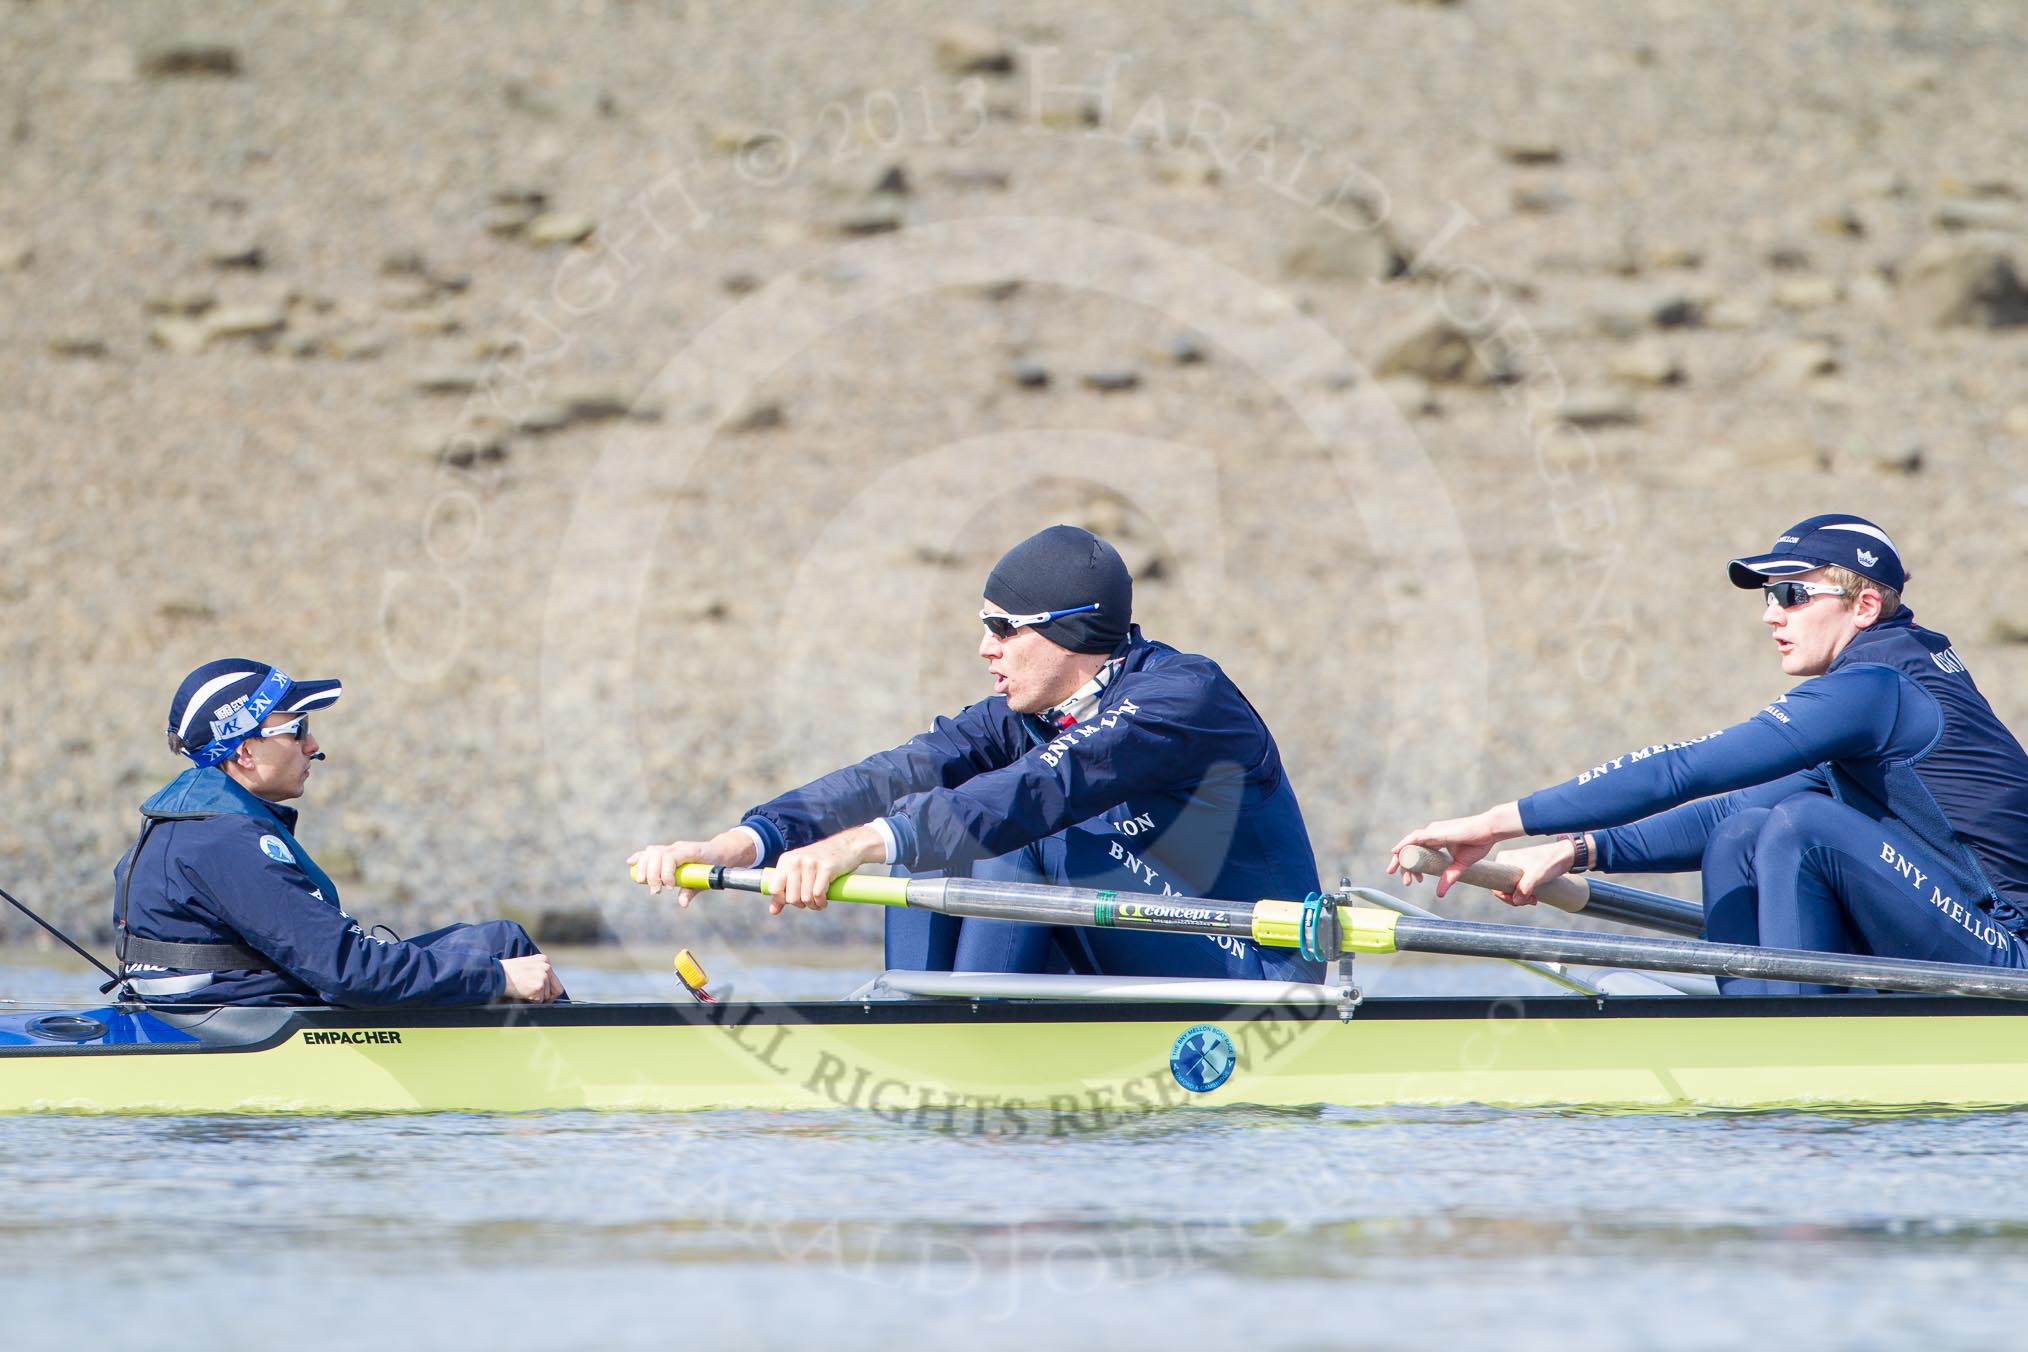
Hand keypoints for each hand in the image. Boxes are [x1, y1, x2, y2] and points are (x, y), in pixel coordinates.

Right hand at [499, 953, 562, 1002]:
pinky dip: (531, 1001)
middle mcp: (547, 966)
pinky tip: (522, 993)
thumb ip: (537, 972)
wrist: (497, 974)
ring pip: (547, 996)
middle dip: (548, 997)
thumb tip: (546, 987)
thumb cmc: (508, 973)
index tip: (542, 994)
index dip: (549, 989)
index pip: (555, 980)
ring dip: (537, 998)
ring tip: (523, 991)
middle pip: (557, 989)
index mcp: (544, 960)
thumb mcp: (527, 966)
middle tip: (536, 998)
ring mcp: (544, 976)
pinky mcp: (539, 986)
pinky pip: (539, 1001)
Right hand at [628, 830, 759, 907]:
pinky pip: (650, 852)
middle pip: (657, 855)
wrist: (720, 852)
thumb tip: (682, 903)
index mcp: (691, 851)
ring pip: (651, 852)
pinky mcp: (666, 851)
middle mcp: (679, 847)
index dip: (666, 872)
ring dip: (643, 867)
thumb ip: (692, 890)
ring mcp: (671, 847)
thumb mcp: (706, 880)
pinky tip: (631, 863)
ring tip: (641, 882)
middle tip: (655, 891)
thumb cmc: (713, 866)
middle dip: (653, 874)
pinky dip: (640, 857)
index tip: (669, 888)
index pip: (671, 857)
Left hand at [769, 826, 885, 914]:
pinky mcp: (826, 868)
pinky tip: (824, 901)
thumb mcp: (800, 871)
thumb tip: (773, 911)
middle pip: (791, 897)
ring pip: (806, 898)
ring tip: (818, 902)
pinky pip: (818, 894)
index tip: (794, 900)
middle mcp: (796, 860)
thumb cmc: (821, 861)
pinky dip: (821, 903)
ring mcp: (811, 863)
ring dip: (813, 905)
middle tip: (809, 901)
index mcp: (786, 860)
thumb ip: (785, 889)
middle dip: (801, 904)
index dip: (783, 900)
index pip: (774, 889)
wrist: (847, 845)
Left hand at [1388, 802, 1524, 897]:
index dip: (1413, 866)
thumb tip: (1439, 895)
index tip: (1415, 880)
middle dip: (1404, 865)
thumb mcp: (1460, 866)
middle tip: (1405, 881)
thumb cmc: (1478, 843)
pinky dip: (1404, 845)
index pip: (1418, 852)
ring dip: (1401, 858)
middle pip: (1411, 849)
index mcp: (1437, 840)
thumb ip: (1448, 878)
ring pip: (1410, 844)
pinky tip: (1396, 852)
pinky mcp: (1436, 831)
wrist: (1489, 831)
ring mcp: (1433, 831)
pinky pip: (1414, 838)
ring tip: (1395, 871)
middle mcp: (1432, 834)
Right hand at [1483, 839, 1576, 907]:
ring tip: (1534, 900)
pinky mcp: (1524, 872)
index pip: (1495, 883)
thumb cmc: (1550, 861)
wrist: (1566, 856)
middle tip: (1529, 901)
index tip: (1517, 901)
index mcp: (1503, 859)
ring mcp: (1515, 867)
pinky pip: (1519, 887)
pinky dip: (1525, 894)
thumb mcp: (1536, 875)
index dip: (1504, 896)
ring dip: (1522, 898)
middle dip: (1515, 898)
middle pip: (1503, 887)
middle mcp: (1506, 862)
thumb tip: (1516, 901)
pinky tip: (1534, 897)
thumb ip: (1524, 888)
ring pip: (1511, 889)